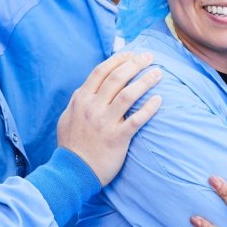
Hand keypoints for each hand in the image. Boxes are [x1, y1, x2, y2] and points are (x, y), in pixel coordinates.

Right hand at [57, 52, 161, 185]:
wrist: (73, 172)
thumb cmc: (71, 145)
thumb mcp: (67, 117)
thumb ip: (77, 101)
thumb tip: (86, 87)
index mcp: (81, 99)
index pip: (101, 71)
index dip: (118, 59)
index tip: (131, 54)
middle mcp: (92, 107)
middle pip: (117, 78)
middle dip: (135, 64)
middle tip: (149, 57)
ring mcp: (105, 122)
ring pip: (128, 95)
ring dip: (145, 81)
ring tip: (158, 73)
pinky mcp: (117, 138)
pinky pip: (137, 119)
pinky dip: (149, 108)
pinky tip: (159, 99)